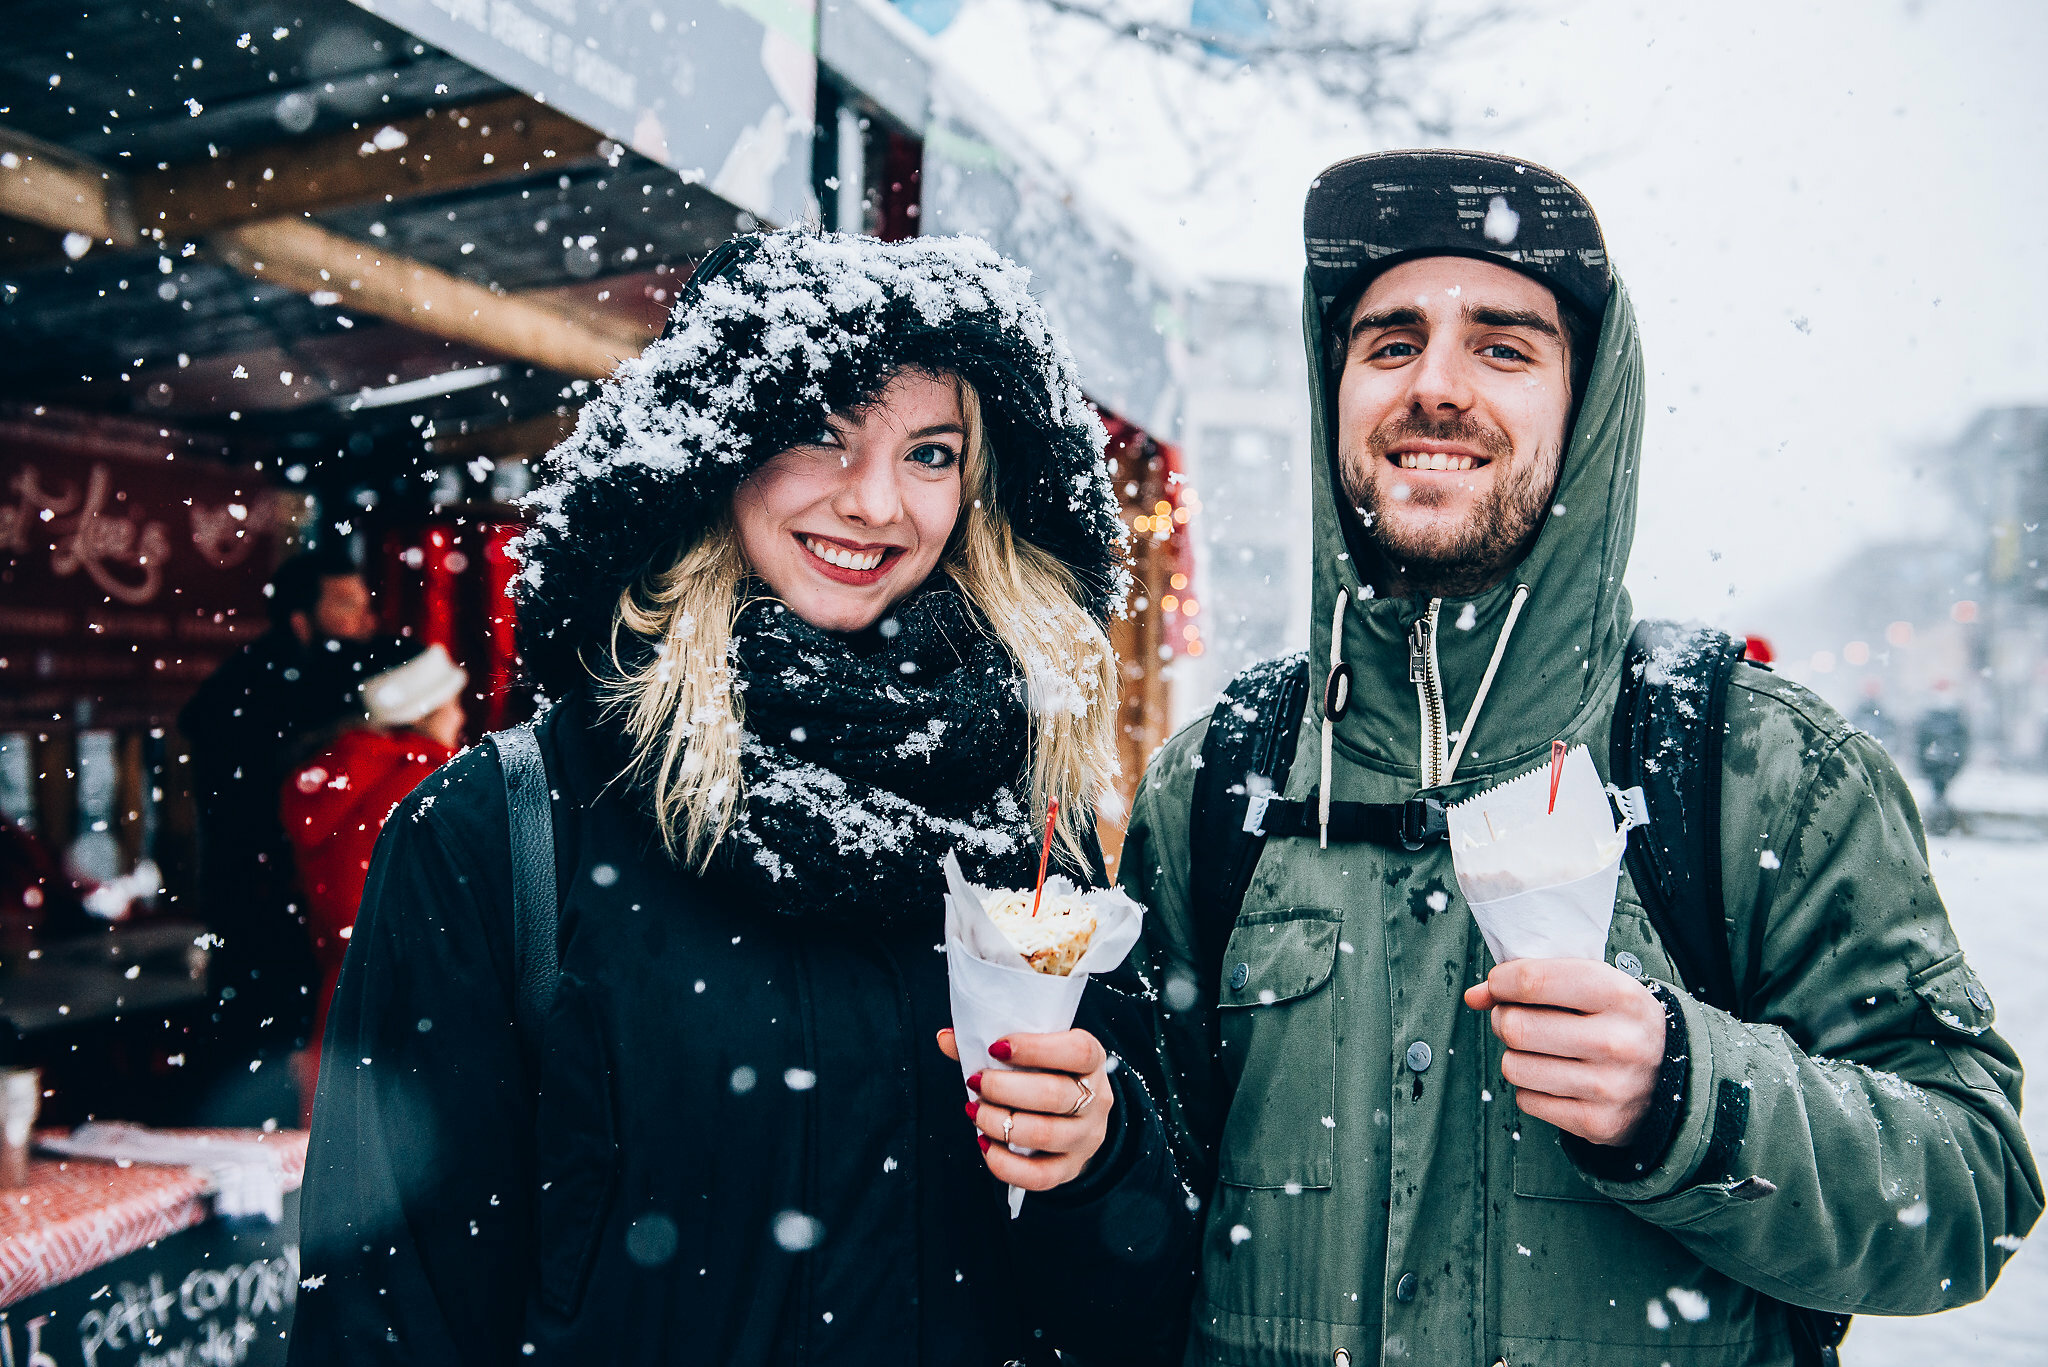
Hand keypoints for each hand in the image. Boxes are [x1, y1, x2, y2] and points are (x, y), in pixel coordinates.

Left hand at [937, 1027, 1113, 1190]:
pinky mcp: (1070, 1169)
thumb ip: (992, 1045)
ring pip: (1044, 1134)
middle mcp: (1097, 1099)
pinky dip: (1004, 1163)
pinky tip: (984, 1144)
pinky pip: (1039, 1176)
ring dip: (998, 1123)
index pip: (1077, 1052)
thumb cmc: (1047, 1074)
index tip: (995, 1048)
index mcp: (1092, 1060)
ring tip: (975, 1112)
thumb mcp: (1033, 1052)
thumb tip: (946, 1038)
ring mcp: (1086, 1137)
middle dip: (1003, 1089)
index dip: (1034, 1048)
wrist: (1076, 1116)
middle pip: (1054, 1095)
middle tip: (975, 1082)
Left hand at [1464, 958, 1666, 1147]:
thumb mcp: (1591, 985)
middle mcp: (1618, 1041)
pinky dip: (1530, 1088)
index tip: (1499, 984)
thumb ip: (1531, 981)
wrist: (1669, 1077)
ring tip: (1538, 1050)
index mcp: (1619, 994)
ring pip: (1514, 1067)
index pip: (1531, 982)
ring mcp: (1609, 1087)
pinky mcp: (1597, 1123)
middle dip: (1503, 1019)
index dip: (1500, 982)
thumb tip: (1475, 996)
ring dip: (1515, 1056)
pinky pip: (1526, 1100)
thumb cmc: (1615, 1020)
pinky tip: (1554, 1077)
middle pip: (1515, 1027)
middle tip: (1516, 1019)